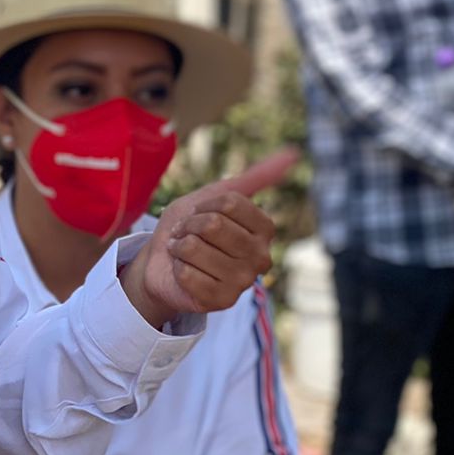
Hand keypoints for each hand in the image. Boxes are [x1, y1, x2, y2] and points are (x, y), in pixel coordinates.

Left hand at [120, 149, 297, 328]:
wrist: (160, 261)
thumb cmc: (190, 227)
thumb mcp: (215, 195)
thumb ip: (253, 178)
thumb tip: (293, 153)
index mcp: (264, 229)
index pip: (229, 203)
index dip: (204, 205)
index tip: (199, 214)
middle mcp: (261, 257)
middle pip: (213, 224)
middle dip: (189, 226)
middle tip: (188, 236)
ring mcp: (243, 282)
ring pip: (196, 248)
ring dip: (180, 247)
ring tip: (184, 253)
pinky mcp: (222, 301)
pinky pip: (187, 274)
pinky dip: (177, 269)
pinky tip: (183, 273)